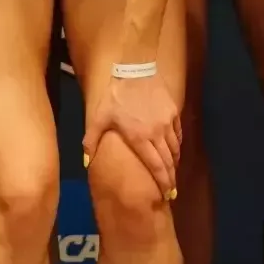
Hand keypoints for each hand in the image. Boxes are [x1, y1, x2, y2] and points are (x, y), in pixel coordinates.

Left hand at [83, 73, 182, 198]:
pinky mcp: (173, 113)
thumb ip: (91, 142)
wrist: (135, 69)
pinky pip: (178, 134)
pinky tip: (174, 150)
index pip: (156, 166)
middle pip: (169, 161)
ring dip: (174, 163)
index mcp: (140, 138)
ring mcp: (167, 123)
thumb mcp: (99, 118)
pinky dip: (177, 146)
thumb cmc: (115, 96)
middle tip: (172, 191)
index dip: (163, 182)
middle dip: (171, 178)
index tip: (167, 194)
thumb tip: (86, 164)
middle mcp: (157, 133)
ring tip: (172, 172)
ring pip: (175, 149)